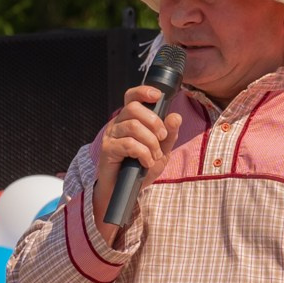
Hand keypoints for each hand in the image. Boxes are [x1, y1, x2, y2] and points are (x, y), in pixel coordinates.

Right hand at [92, 84, 182, 228]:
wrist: (126, 191)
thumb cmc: (140, 168)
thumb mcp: (161, 151)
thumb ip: (169, 135)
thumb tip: (175, 116)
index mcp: (130, 119)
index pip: (132, 96)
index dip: (143, 91)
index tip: (158, 96)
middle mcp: (118, 123)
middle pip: (134, 108)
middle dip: (154, 122)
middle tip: (162, 138)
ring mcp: (111, 136)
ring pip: (134, 127)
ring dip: (150, 142)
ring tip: (154, 156)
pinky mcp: (108, 149)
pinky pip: (129, 144)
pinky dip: (143, 154)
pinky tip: (146, 163)